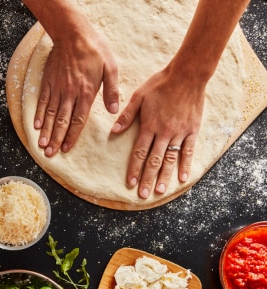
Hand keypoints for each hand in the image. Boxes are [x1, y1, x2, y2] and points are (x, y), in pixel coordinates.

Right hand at [34, 27, 118, 156]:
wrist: (73, 33)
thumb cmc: (95, 49)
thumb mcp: (111, 67)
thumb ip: (112, 90)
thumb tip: (114, 111)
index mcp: (86, 92)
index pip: (78, 120)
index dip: (71, 136)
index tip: (66, 148)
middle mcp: (70, 93)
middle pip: (61, 120)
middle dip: (55, 138)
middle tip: (50, 153)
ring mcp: (57, 87)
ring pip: (49, 113)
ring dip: (45, 131)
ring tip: (41, 145)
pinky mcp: (48, 81)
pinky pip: (42, 100)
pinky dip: (38, 114)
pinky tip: (35, 126)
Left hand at [111, 68, 204, 198]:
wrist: (187, 75)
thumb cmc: (159, 84)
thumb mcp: (138, 96)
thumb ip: (126, 115)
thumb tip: (113, 131)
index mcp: (149, 125)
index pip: (139, 152)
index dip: (134, 168)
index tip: (130, 183)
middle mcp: (164, 132)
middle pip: (154, 160)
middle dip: (147, 178)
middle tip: (143, 195)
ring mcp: (180, 132)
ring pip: (171, 159)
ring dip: (164, 176)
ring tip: (159, 191)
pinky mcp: (192, 130)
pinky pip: (189, 150)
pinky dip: (186, 164)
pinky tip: (183, 178)